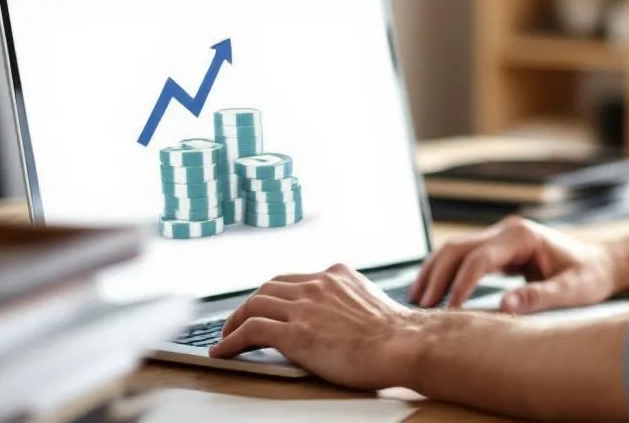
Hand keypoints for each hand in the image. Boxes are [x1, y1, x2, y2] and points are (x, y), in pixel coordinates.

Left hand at [210, 263, 420, 389]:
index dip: (275, 294)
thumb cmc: (396, 335)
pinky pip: (251, 330)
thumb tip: (340, 319)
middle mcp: (318, 284)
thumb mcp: (371, 303)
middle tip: (240, 321)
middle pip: (269, 287)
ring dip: (235, 321)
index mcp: (337, 275)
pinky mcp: (296, 333)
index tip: (267, 307)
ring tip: (227, 337)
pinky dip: (231, 340)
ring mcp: (305, 307)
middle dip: (251, 304)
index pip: (294, 278)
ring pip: (255, 304)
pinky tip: (223, 351)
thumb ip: (348, 302)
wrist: (404, 345)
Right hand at [410, 216, 618, 313]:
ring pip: (456, 249)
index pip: (479, 258)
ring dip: (435, 272)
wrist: (604, 263)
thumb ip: (539, 297)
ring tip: (417, 301)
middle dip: (437, 276)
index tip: (449, 312)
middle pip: (458, 248)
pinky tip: (434, 292)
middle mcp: (507, 230)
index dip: (461, 285)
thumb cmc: (591, 277)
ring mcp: (502, 235)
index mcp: (522, 236)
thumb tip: (504, 307)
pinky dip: (446, 272)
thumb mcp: (572, 291)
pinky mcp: (500, 246)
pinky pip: (465, 256)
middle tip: (420, 307)